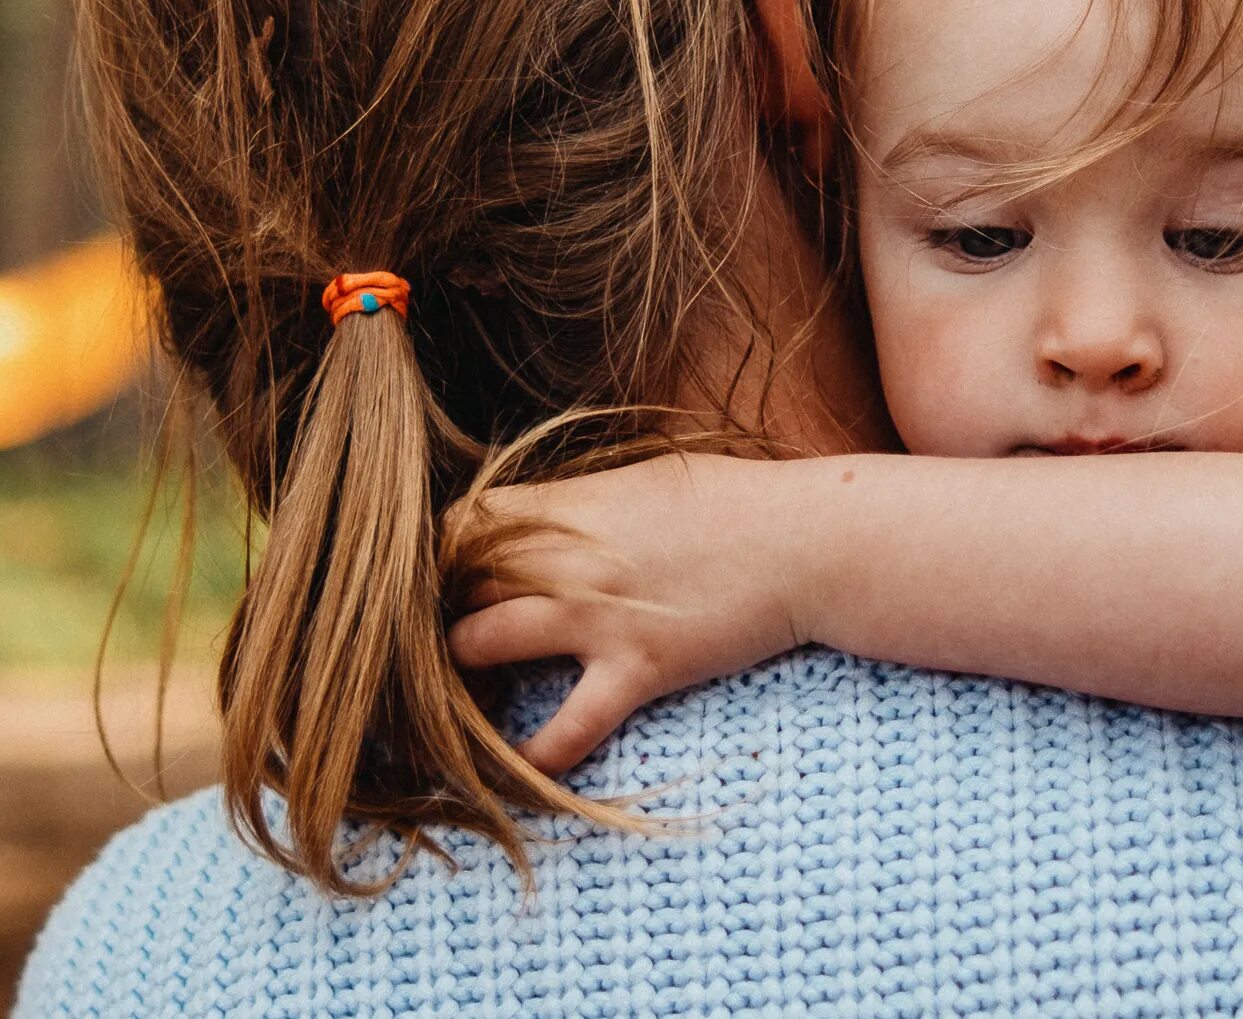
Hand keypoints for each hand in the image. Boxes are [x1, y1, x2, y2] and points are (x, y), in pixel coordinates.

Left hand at [446, 453, 816, 775]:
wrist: (809, 541)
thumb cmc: (735, 500)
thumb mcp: (645, 475)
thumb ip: (579, 500)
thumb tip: (533, 516)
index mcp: (568, 505)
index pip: (457, 522)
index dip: (437, 552)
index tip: (443, 576)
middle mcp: (566, 558)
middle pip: (452, 582)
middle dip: (434, 610)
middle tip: (435, 637)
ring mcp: (598, 617)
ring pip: (479, 643)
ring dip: (458, 668)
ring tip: (459, 689)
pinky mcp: (638, 669)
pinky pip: (566, 727)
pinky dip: (535, 755)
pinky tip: (518, 767)